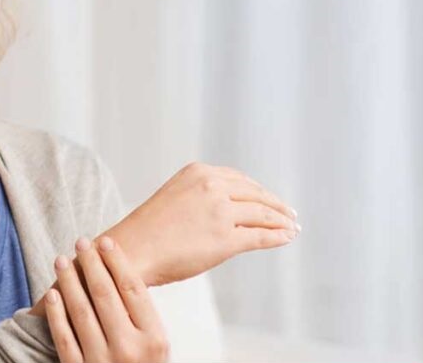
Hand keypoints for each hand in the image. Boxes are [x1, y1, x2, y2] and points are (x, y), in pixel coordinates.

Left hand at [44, 236, 168, 362]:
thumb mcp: (155, 347)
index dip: (116, 261)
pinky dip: (56, 313)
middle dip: (90, 264)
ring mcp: (102, 361)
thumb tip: (117, 273)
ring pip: (80, 311)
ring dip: (68, 281)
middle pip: (105, 294)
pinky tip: (52, 294)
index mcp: (155, 339)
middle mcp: (130, 349)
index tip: (105, 241)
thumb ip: (141, 319)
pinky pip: (63, 336)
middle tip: (80, 242)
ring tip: (61, 260)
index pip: (132, 289)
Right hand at [104, 161, 299, 286]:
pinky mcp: (226, 239)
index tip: (271, 200)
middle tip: (290, 215)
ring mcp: (220, 212)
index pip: (240, 180)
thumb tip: (232, 210)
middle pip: (256, 194)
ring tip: (292, 228)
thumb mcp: (176, 197)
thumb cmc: (148, 231)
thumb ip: (202, 196)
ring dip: (282, 222)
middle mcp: (211, 186)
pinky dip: (278, 237)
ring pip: (263, 214)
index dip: (259, 191)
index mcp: (198, 172)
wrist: (131, 250)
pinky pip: (261, 236)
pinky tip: (286, 238)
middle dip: (276, 206)